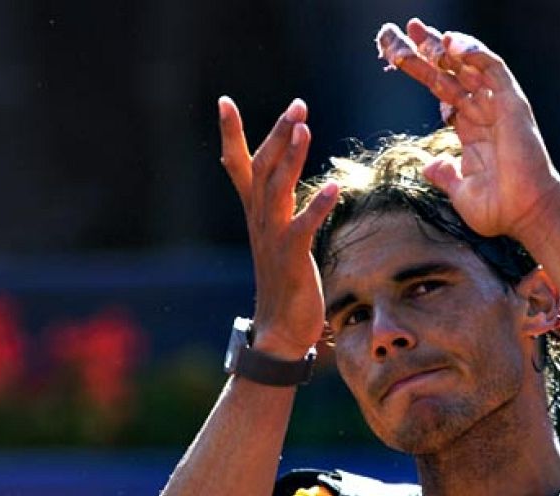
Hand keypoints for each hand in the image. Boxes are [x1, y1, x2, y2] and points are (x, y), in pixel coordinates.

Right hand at [217, 96, 339, 358]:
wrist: (280, 330)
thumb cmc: (284, 282)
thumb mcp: (279, 237)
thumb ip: (280, 207)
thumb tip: (283, 181)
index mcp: (256, 213)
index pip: (240, 165)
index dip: (232, 134)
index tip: (224, 100)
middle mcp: (260, 220)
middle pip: (263, 168)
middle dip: (277, 134)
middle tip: (296, 105)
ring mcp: (273, 238)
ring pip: (277, 189)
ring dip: (290, 158)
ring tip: (303, 128)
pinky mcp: (291, 258)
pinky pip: (303, 227)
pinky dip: (318, 206)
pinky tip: (335, 187)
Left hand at [377, 19, 559, 242]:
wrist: (528, 215)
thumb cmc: (501, 210)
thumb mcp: (461, 192)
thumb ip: (446, 175)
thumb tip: (429, 166)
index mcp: (471, 131)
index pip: (442, 91)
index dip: (421, 71)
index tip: (394, 56)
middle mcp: (484, 114)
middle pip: (450, 72)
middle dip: (425, 51)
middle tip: (399, 29)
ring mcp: (499, 107)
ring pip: (468, 66)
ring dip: (443, 46)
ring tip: (416, 30)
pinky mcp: (513, 104)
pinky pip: (494, 69)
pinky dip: (473, 53)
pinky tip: (450, 42)